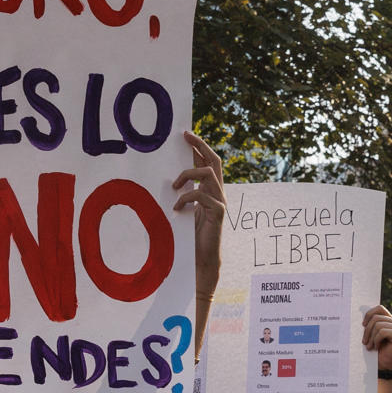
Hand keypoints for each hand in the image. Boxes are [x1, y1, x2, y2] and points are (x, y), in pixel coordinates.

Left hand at [174, 131, 226, 294]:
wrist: (204, 258)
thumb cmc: (193, 234)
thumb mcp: (187, 208)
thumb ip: (185, 193)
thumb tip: (171, 178)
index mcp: (212, 190)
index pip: (208, 161)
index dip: (199, 146)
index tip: (185, 134)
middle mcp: (219, 192)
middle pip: (214, 161)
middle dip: (200, 146)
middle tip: (185, 136)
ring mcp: (220, 201)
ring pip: (208, 174)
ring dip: (189, 174)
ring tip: (175, 185)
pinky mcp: (218, 212)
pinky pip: (201, 196)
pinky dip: (186, 198)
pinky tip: (176, 208)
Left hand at [363, 304, 391, 370]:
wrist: (384, 366)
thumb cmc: (377, 351)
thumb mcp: (372, 335)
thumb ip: (371, 324)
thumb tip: (359, 311)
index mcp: (391, 321)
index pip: (379, 308)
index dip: (369, 314)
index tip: (362, 325)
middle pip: (376, 318)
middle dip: (367, 330)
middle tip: (364, 341)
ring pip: (378, 325)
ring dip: (371, 337)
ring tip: (370, 346)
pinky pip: (382, 332)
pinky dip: (376, 340)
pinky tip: (377, 347)